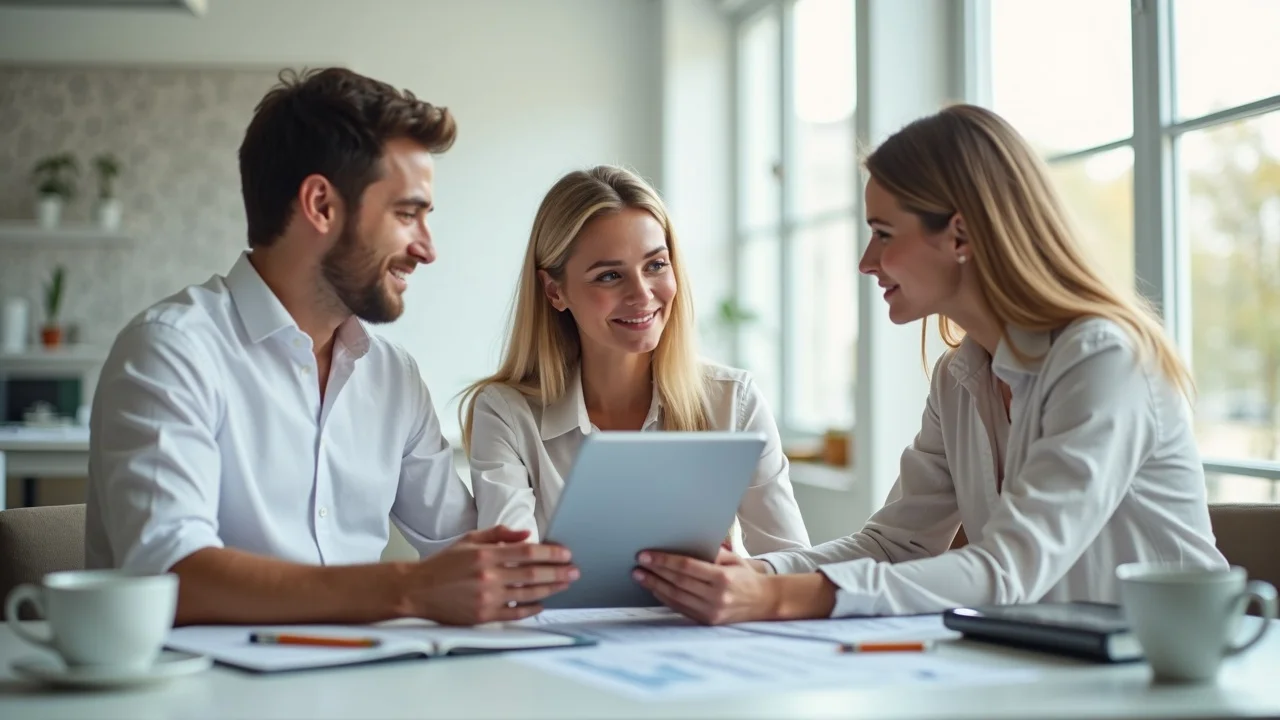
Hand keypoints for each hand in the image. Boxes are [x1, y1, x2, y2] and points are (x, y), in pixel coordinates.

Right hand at [401, 526, 577, 624]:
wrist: (417, 590)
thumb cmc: (443, 564)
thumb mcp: (469, 540)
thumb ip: (499, 534)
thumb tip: (526, 534)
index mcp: (486, 554)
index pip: (528, 552)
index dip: (551, 553)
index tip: (565, 554)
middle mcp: (489, 576)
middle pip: (533, 574)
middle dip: (558, 572)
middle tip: (574, 571)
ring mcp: (487, 597)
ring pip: (528, 593)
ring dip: (551, 589)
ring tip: (565, 584)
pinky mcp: (483, 615)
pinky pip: (515, 613)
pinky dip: (531, 609)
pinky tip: (542, 604)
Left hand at [633, 549, 779, 624]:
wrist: (764, 603)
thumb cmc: (746, 577)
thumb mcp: (733, 559)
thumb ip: (712, 553)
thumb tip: (685, 546)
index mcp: (722, 578)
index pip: (686, 567)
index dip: (664, 561)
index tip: (646, 555)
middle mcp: (716, 597)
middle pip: (677, 582)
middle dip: (655, 572)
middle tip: (638, 564)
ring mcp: (711, 612)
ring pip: (675, 597)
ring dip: (655, 586)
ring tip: (640, 576)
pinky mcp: (707, 621)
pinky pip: (680, 608)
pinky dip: (665, 598)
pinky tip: (655, 589)